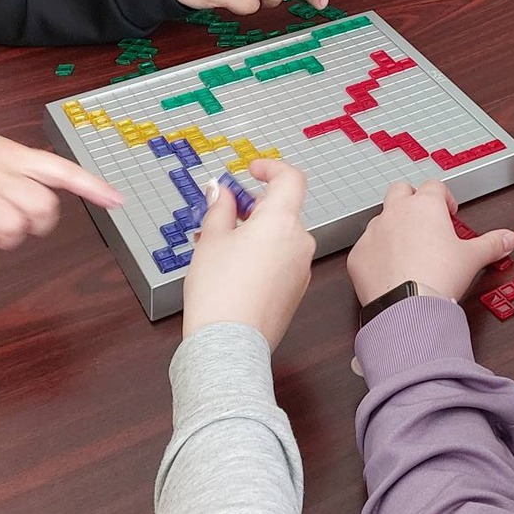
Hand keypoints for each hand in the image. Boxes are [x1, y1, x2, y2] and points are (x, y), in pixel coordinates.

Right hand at [0, 108, 122, 259]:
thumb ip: (14, 160)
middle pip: (43, 208)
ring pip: (13, 230)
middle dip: (37, 226)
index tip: (118, 201)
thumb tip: (41, 176)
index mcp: (9, 153)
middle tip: (19, 225)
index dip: (93, 187)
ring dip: (3, 240)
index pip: (62, 169)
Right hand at [181, 159, 313, 349]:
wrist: (228, 344)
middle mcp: (300, 241)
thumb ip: (221, 208)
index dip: (271, 168)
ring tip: (221, 247)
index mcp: (281, 221)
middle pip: (282, 210)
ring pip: (281, 236)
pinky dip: (264, 255)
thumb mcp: (211, 240)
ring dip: (257, 233)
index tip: (252, 170)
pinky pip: (283, 259)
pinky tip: (236, 269)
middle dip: (254, 208)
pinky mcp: (298, 289)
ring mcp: (302, 267)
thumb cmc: (219, 293)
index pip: (290, 178)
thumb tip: (223, 192)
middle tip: (223, 214)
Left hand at [347, 179, 513, 307]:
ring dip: (393, 227)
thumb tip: (509, 239)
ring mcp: (374, 232)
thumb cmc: (440, 277)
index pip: (435, 186)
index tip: (450, 214)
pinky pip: (366, 247)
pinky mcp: (358, 254)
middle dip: (412, 201)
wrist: (409, 307)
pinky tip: (390, 271)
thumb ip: (492, 244)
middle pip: (401, 190)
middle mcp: (396, 212)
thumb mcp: (473, 258)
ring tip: (408, 251)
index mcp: (425, 206)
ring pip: (381, 218)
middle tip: (425, 222)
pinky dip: (376, 254)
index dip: (444, 198)